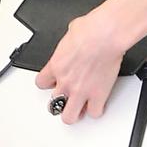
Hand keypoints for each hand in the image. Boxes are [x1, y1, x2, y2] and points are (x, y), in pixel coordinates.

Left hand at [35, 7, 123, 124]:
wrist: (105, 35)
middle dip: (60, 103)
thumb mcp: (71, 31)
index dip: (48, 84)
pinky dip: (97, 110)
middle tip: (67, 99)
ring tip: (79, 109)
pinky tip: (98, 105)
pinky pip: (94, 113)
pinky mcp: (98, 95)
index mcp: (56, 66)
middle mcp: (65, 82)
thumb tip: (75, 34)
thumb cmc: (90, 30)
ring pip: (70, 117)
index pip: (41, 83)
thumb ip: (70, 42)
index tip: (55, 82)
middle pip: (53, 105)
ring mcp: (81, 91)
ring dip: (74, 113)